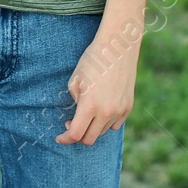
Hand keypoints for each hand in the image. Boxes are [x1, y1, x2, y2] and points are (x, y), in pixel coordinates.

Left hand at [57, 25, 139, 144]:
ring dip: (92, 128)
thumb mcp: (75, 81)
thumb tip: (77, 118)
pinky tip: (100, 111)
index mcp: (90, 106)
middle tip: (70, 124)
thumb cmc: (92, 61)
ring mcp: (120, 111)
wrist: (117, 48)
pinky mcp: (128, 107)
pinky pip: (115, 125)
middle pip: (90, 138)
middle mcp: (106, 112)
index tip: (59, 137)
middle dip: (77, 135)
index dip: (65, 139)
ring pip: (103, 132)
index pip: (76, 134)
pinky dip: (105, 123)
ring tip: (86, 113)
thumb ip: (75, 102)